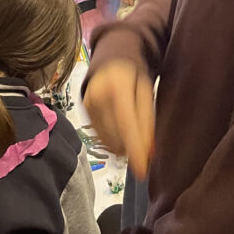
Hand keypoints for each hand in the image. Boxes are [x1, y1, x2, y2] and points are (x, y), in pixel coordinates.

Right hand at [83, 59, 154, 179]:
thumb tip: (149, 153)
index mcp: (118, 86)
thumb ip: (147, 122)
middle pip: (115, 134)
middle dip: (131, 149)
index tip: (142, 170)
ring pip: (106, 139)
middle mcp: (99, 94)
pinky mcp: (84, 110)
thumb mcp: (146, 93)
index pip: (126, 124)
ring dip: (121, 147)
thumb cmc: (133, 79)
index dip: (134, 149)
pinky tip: (119, 137)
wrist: (110, 63)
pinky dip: (111, 141)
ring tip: (132, 141)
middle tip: (143, 153)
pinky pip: (98, 135)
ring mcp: (88, 102)